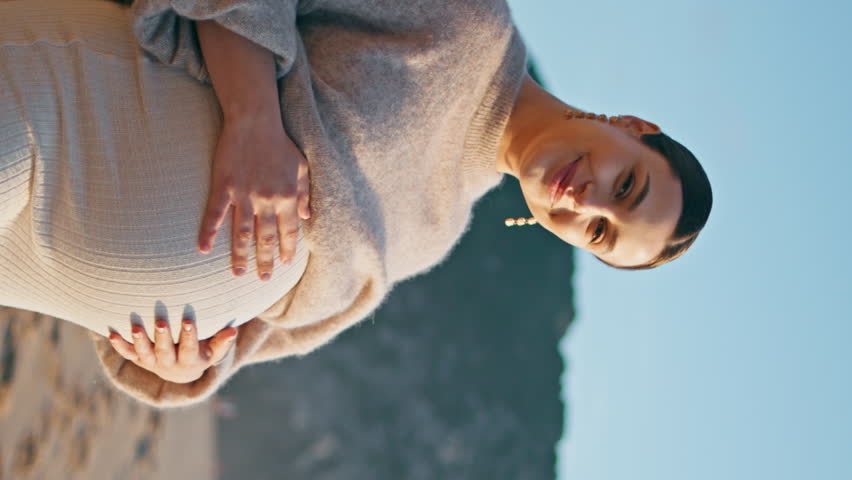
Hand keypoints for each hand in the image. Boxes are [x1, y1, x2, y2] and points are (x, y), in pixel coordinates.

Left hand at [108, 316, 237, 383]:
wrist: (181, 372)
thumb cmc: (201, 354)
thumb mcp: (214, 352)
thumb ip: (222, 342)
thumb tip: (233, 331)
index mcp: (188, 361)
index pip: (189, 349)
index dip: (189, 336)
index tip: (190, 321)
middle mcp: (168, 364)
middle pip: (164, 352)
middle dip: (162, 338)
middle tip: (161, 322)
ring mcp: (152, 362)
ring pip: (144, 354)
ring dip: (139, 341)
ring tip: (136, 327)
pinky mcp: (139, 359)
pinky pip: (128, 354)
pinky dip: (120, 345)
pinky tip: (112, 334)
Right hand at [198, 113, 310, 280]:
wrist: (255, 121)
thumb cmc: (280, 143)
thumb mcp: (301, 167)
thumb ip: (304, 193)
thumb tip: (308, 217)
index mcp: (287, 197)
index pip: (289, 232)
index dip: (287, 250)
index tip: (284, 264)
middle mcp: (267, 201)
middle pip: (266, 238)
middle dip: (265, 261)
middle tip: (262, 279)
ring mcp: (244, 195)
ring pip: (242, 233)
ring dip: (240, 256)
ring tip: (238, 274)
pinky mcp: (224, 187)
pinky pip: (215, 214)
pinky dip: (208, 232)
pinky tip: (203, 249)